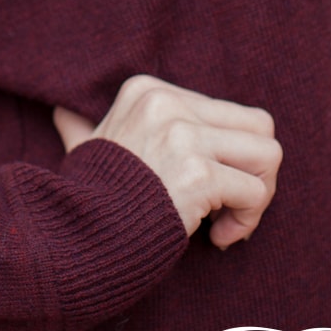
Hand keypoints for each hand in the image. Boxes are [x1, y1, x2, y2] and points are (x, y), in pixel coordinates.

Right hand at [54, 74, 281, 247]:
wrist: (72, 239)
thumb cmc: (87, 200)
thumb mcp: (86, 151)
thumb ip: (82, 128)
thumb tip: (61, 114)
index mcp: (147, 91)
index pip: (226, 111)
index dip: (225, 156)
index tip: (203, 192)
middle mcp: (167, 103)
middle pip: (258, 125)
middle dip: (255, 171)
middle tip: (231, 206)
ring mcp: (182, 136)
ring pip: (268, 154)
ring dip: (258, 196)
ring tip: (226, 222)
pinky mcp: (196, 173)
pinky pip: (255, 192)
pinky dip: (245, 222)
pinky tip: (215, 238)